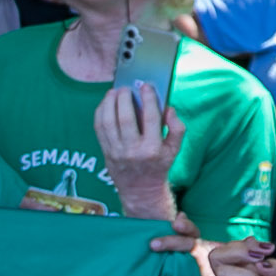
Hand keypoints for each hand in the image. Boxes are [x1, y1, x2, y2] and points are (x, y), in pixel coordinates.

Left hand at [93, 82, 180, 225]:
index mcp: (153, 149)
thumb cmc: (158, 165)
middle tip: (127, 87)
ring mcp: (116, 152)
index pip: (151, 118)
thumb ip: (177, 128)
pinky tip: (106, 103)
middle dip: (124, 98)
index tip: (147, 85)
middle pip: (125, 118)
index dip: (149, 98)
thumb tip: (169, 109)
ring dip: (109, 102)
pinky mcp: (105, 152)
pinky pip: (99, 128)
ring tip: (115, 91)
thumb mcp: (174, 150)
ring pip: (108, 121)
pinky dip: (100, 112)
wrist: (140, 190)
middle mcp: (133, 150)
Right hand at [206, 242, 275, 275]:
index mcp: (238, 275)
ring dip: (252, 274)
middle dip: (240, 251)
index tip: (269, 248)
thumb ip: (273, 265)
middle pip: (216, 257)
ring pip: (225, 273)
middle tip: (262, 257)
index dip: (243, 243)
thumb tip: (260, 260)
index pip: (224, 251)